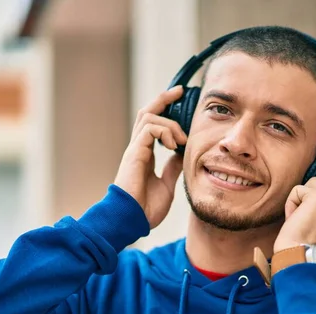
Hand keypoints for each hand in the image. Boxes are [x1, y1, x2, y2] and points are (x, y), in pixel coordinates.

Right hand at [114, 86, 186, 228]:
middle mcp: (138, 148)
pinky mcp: (134, 153)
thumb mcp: (167, 184)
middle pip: (147, 113)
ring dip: (170, 124)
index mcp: (145, 154)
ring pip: (148, 117)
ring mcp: (134, 149)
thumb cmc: (146, 208)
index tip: (181, 98)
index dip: (166, 109)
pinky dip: (165, 131)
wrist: (133, 221)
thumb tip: (182, 154)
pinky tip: (174, 145)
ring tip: (181, 141)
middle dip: (163, 99)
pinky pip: (148, 129)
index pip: (154, 124)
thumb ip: (172, 167)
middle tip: (180, 91)